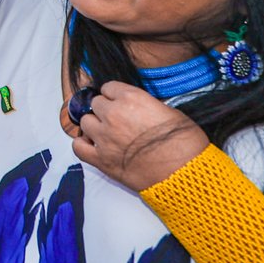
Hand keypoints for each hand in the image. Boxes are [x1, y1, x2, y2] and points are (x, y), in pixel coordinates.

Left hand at [66, 81, 207, 191]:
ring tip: (107, 133)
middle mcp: (113, 114)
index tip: (119, 102)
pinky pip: (78, 147)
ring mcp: (104, 137)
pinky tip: (93, 146)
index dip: (115, 96)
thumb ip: (146, 105)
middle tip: (117, 120)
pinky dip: (83, 145)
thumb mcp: (170, 112)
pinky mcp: (101, 160)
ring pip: (85, 122)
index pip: (109, 87)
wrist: (185, 175)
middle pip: (96, 103)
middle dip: (105, 110)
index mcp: (131, 98)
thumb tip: (139, 108)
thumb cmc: (185, 144)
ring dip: (94, 126)